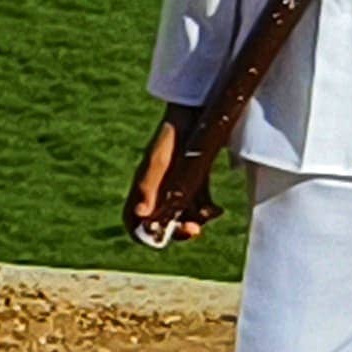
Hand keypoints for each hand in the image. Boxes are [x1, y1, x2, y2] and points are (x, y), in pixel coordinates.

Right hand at [130, 110, 208, 243]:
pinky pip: (199, 204)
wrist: (197, 112)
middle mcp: (158, 191)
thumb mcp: (159, 162)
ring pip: (183, 216)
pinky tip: (217, 209)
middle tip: (193, 231)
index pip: (134, 221)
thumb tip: (140, 216)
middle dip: (177, 231)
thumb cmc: (173, 136)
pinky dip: (208, 210)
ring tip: (210, 214)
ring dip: (195, 221)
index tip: (160, 238)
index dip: (143, 234)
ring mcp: (176, 186)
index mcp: (143, 188)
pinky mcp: (194, 180)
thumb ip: (148, 188)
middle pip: (162, 223)